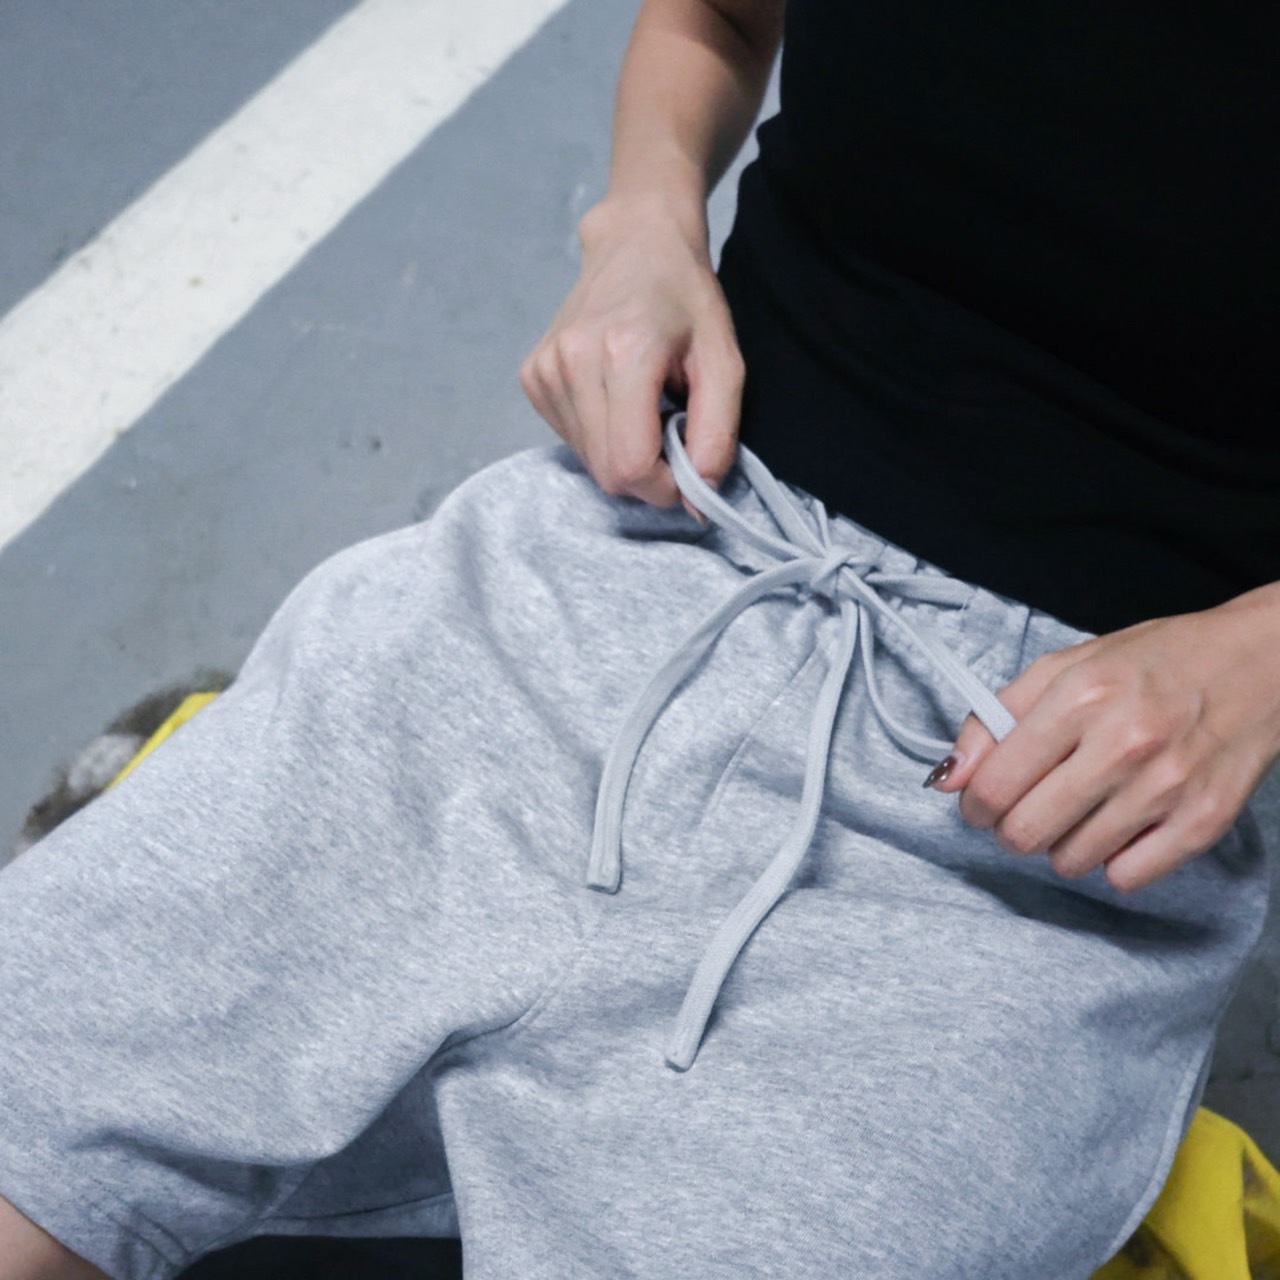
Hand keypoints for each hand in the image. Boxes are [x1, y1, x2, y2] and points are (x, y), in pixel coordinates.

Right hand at [519, 195, 743, 507]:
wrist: (635, 243)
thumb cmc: (686, 298)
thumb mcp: (725, 362)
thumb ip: (717, 433)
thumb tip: (698, 498)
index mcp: (623, 355)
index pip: (631, 467)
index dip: (664, 485)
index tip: (687, 464)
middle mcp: (572, 363)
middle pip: (608, 472)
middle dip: (647, 475)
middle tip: (670, 434)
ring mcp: (544, 371)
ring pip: (589, 462)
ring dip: (624, 454)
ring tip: (644, 408)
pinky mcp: (532, 378)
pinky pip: (571, 441)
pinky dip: (601, 436)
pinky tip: (616, 399)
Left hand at [930, 587, 1279, 890]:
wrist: (1260, 665)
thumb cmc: (1157, 664)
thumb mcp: (1065, 667)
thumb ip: (995, 718)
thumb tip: (949, 777)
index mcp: (1080, 697)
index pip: (994, 784)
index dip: (974, 803)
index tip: (979, 801)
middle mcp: (1123, 743)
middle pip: (1025, 831)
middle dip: (1011, 828)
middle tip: (1024, 810)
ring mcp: (1166, 787)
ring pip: (1071, 861)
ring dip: (1062, 843)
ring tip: (1080, 809)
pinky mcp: (1203, 821)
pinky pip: (1126, 877)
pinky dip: (1113, 860)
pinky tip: (1120, 824)